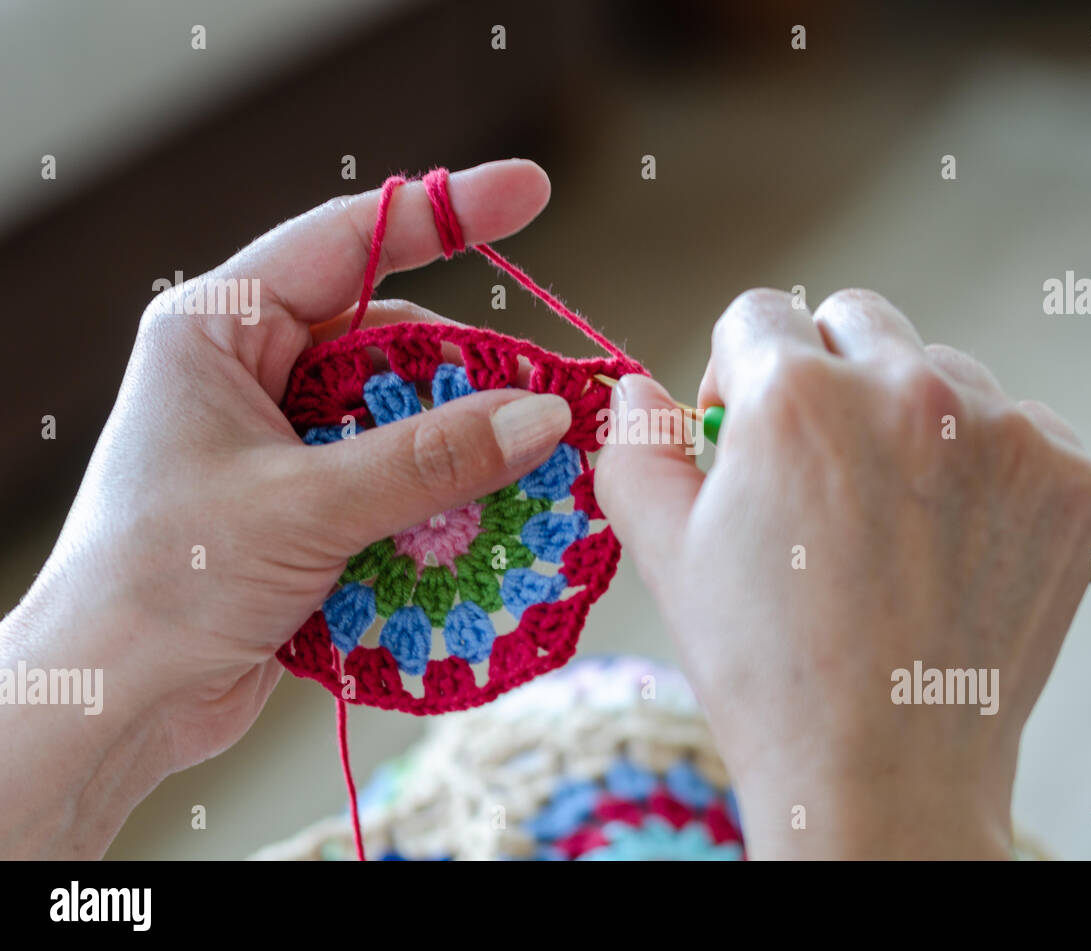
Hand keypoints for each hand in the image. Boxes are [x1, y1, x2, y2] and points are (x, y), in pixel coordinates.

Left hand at [0, 159, 572, 857]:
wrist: (112, 701)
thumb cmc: (164, 583)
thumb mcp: (304, 508)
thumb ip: (429, 459)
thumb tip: (542, 416)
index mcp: (220, 329)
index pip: (346, 241)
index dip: (445, 213)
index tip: (530, 191)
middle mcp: (251, 372)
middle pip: (392, 340)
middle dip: (470, 374)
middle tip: (552, 401)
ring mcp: (281, 440)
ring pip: (401, 416)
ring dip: (463, 447)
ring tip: (533, 473)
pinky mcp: (305, 502)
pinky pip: (394, 476)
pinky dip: (441, 496)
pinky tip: (486, 519)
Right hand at [595, 288, 1090, 858]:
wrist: (886, 777)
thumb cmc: (765, 670)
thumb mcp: (665, 552)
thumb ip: (638, 445)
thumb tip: (636, 386)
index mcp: (797, 395)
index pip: (758, 315)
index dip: (739, 374)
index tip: (748, 437)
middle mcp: (910, 389)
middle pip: (854, 322)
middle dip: (826, 375)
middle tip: (819, 472)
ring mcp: (1003, 431)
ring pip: (940, 370)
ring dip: (909, 418)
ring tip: (891, 521)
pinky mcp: (1066, 476)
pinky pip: (1017, 425)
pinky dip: (985, 464)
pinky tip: (954, 539)